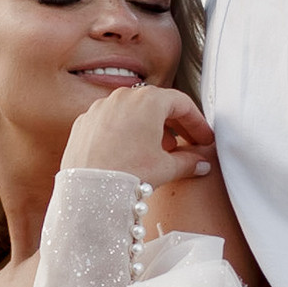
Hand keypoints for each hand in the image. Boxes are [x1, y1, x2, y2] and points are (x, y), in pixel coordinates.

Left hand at [60, 85, 214, 188]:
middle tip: (187, 143)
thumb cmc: (126, 174)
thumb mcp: (166, 168)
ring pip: (132, 111)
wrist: (89, 190)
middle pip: (157, 104)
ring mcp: (100, 107)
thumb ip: (189, 162)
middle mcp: (122, 97)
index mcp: (148, 100)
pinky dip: (124, 131)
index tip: (203, 138)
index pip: (182, 104)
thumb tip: (200, 164)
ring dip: (149, 127)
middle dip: (175, 125)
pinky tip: (130, 152)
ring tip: (159, 150)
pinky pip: (111, 121)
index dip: (197, 123)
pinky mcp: (84, 122)